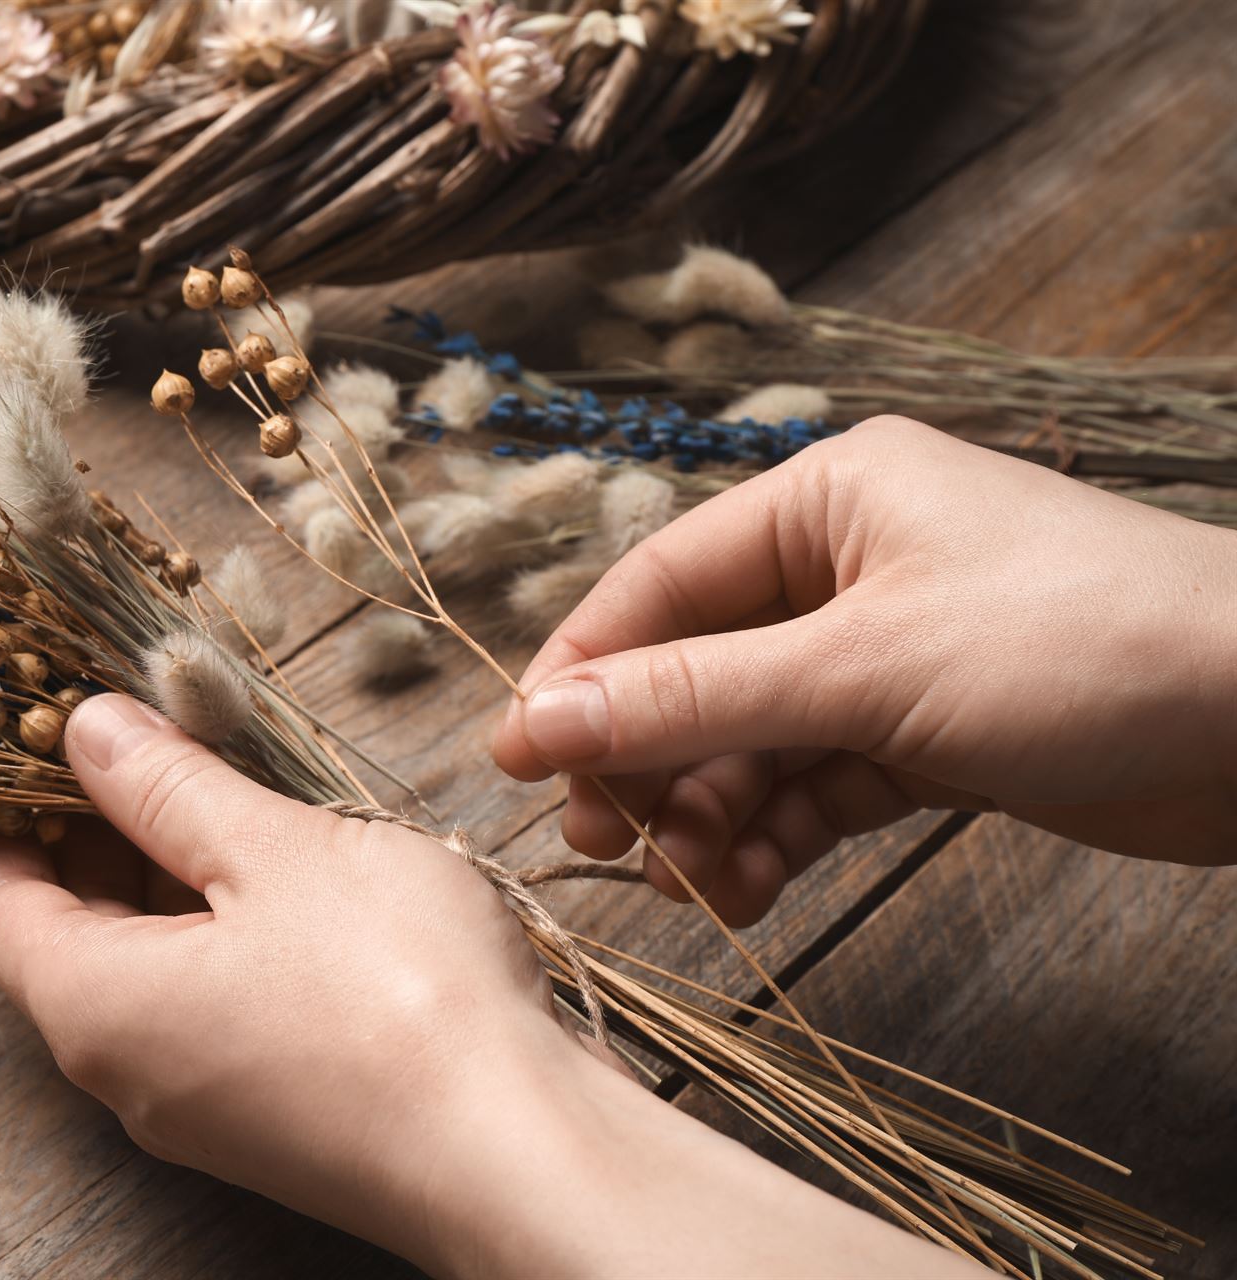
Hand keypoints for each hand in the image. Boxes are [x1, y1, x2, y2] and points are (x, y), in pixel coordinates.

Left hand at [0, 693, 982, 1277]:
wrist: (523, 1154)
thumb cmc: (394, 994)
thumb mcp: (270, 851)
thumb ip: (166, 784)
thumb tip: (85, 731)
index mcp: (93, 1003)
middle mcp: (126, 1071)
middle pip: (63, 934)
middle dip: (80, 828)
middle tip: (120, 731)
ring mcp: (202, 1105)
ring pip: (144, 968)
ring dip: (157, 871)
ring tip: (207, 777)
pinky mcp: (272, 1119)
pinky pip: (206, 1004)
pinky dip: (212, 924)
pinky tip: (275, 866)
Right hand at [496, 416, 1236, 925]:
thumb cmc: (1081, 648)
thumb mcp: (862, 670)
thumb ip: (689, 700)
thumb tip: (529, 725)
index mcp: (825, 499)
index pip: (656, 585)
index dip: (580, 677)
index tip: (517, 767)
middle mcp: (847, 565)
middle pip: (695, 668)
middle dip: (650, 762)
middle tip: (611, 850)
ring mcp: (889, 650)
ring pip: (751, 737)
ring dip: (713, 814)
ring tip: (702, 889)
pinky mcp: (929, 728)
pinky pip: (814, 780)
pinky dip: (778, 833)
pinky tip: (754, 890)